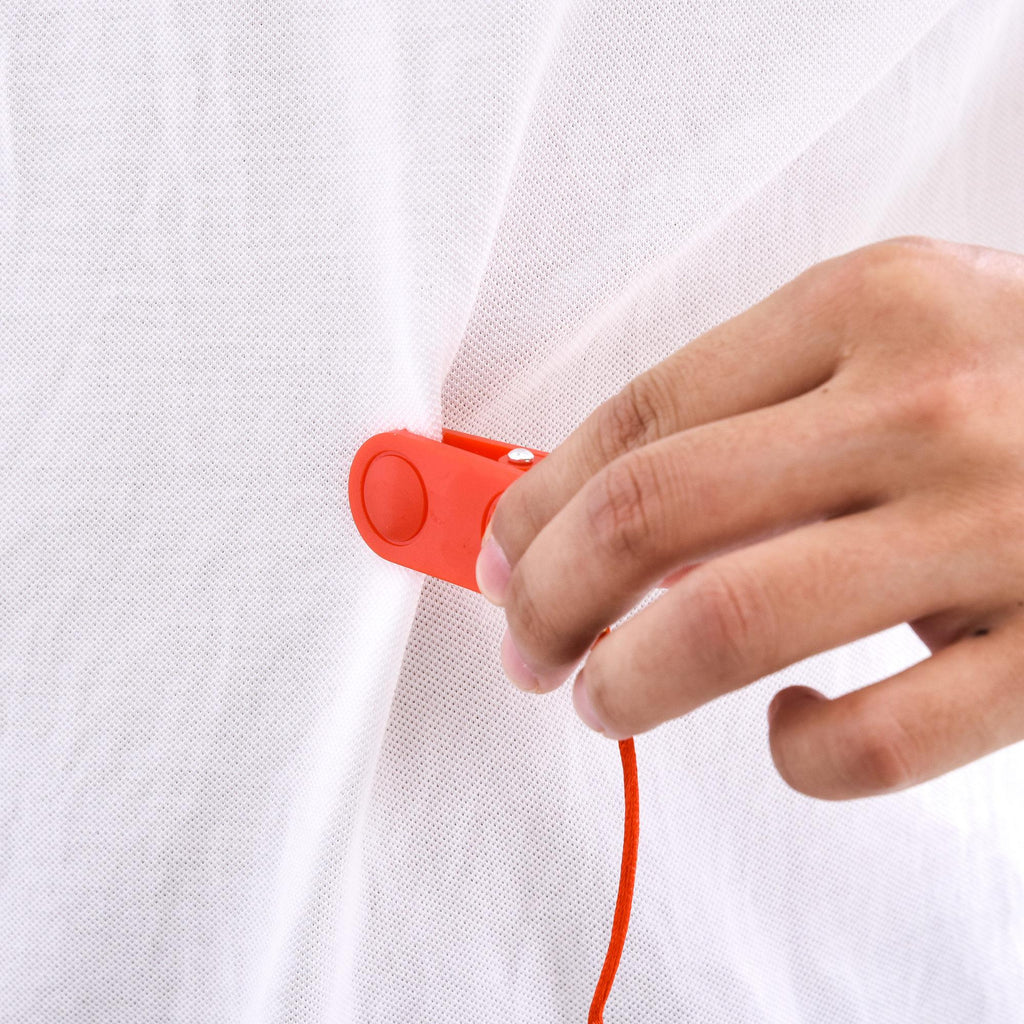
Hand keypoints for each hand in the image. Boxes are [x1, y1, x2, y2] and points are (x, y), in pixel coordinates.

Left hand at [475, 237, 1023, 799]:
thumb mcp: (903, 337)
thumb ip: (759, 411)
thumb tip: (593, 513)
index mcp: (870, 305)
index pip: (635, 418)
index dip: (534, 503)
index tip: (498, 556)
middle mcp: (928, 400)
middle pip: (646, 515)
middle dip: (544, 597)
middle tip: (524, 645)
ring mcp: (1001, 524)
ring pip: (725, 624)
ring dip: (626, 680)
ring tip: (602, 699)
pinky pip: (878, 740)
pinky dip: (802, 756)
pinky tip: (795, 729)